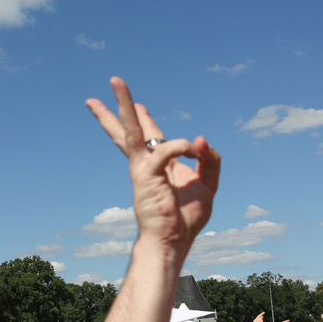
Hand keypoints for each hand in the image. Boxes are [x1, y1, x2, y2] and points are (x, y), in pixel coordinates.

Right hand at [86, 77, 219, 252]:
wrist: (174, 240)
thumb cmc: (187, 217)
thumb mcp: (208, 183)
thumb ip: (209, 159)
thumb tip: (200, 139)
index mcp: (159, 164)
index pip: (150, 135)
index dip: (145, 118)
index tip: (139, 105)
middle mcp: (146, 163)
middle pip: (129, 128)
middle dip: (120, 105)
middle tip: (113, 81)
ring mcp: (142, 168)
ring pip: (131, 130)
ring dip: (124, 105)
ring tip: (116, 82)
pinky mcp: (146, 175)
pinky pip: (164, 150)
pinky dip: (180, 145)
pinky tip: (192, 148)